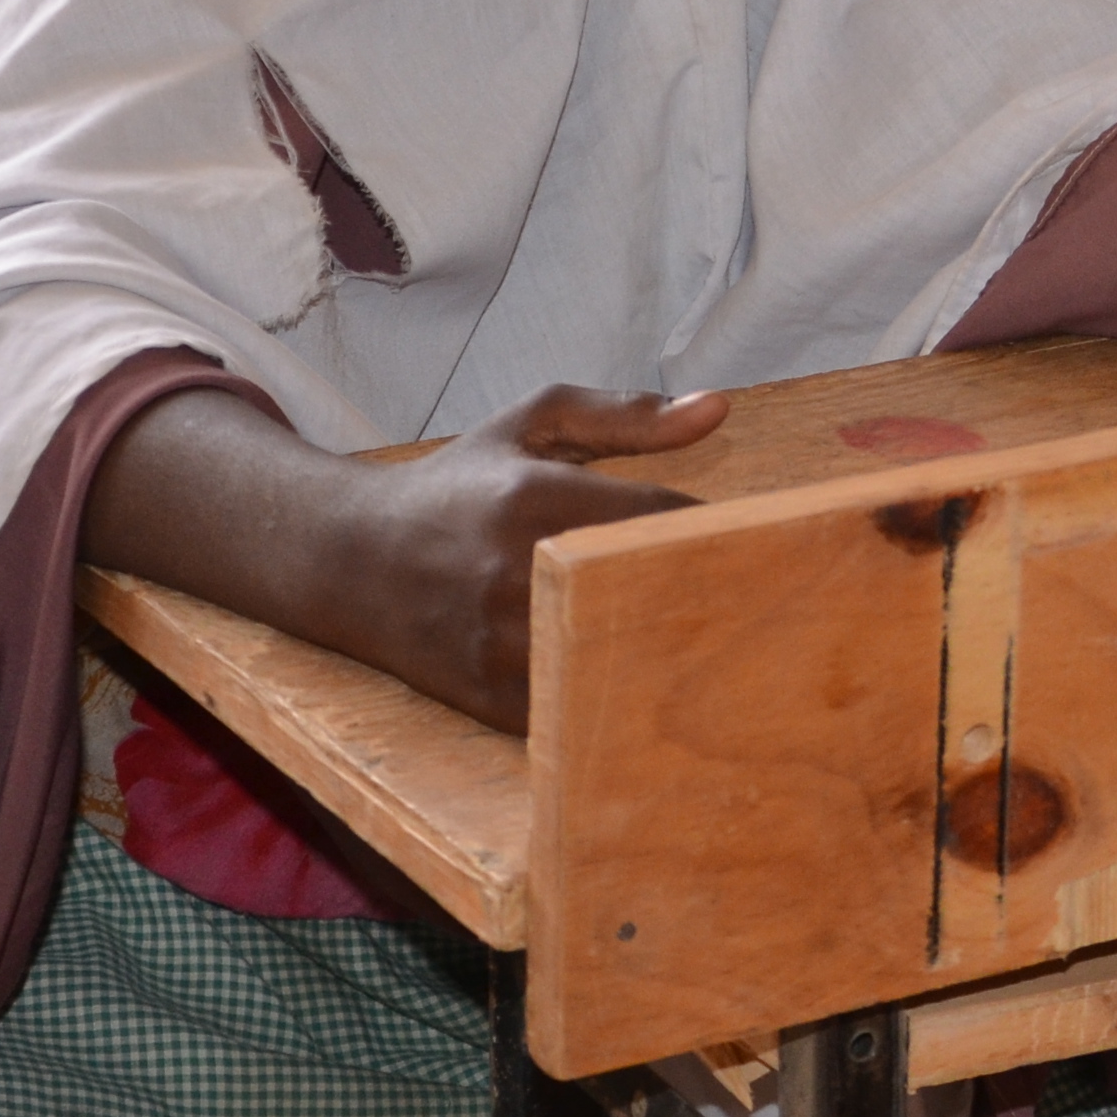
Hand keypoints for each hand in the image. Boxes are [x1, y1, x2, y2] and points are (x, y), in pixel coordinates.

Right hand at [86, 382, 721, 736]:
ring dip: (671, 654)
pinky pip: (577, 708)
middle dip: (710, 595)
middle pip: (647, 594)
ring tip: (727, 647)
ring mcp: (498, 644)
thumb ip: (624, 415)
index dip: (717, 531)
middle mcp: (515, 574)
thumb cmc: (457, 484)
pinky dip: (619, 698)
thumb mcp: (528, 425)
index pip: (659, 521)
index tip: (761, 536)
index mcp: (533, 498)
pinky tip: (659, 687)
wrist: (348, 558)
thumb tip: (718, 408)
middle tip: (768, 598)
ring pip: (616, 658)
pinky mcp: (488, 698)